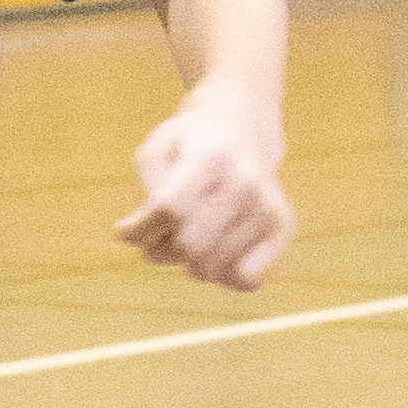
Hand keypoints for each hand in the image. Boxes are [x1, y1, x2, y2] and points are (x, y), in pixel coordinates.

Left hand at [115, 88, 290, 289]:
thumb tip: (133, 237)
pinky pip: (246, 281)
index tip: (126, 231)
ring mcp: (266, 208)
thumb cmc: (190, 144)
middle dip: (161, 249)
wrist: (243, 126)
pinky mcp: (282, 228)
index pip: (169, 210)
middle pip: (189, 245)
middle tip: (159, 236)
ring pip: (211, 268)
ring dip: (187, 264)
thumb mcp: (156, 151)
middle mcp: (245, 183)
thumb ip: (145, 194)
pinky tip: (214, 255)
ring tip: (187, 238)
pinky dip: (222, 276)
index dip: (140, 230)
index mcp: (210, 157)